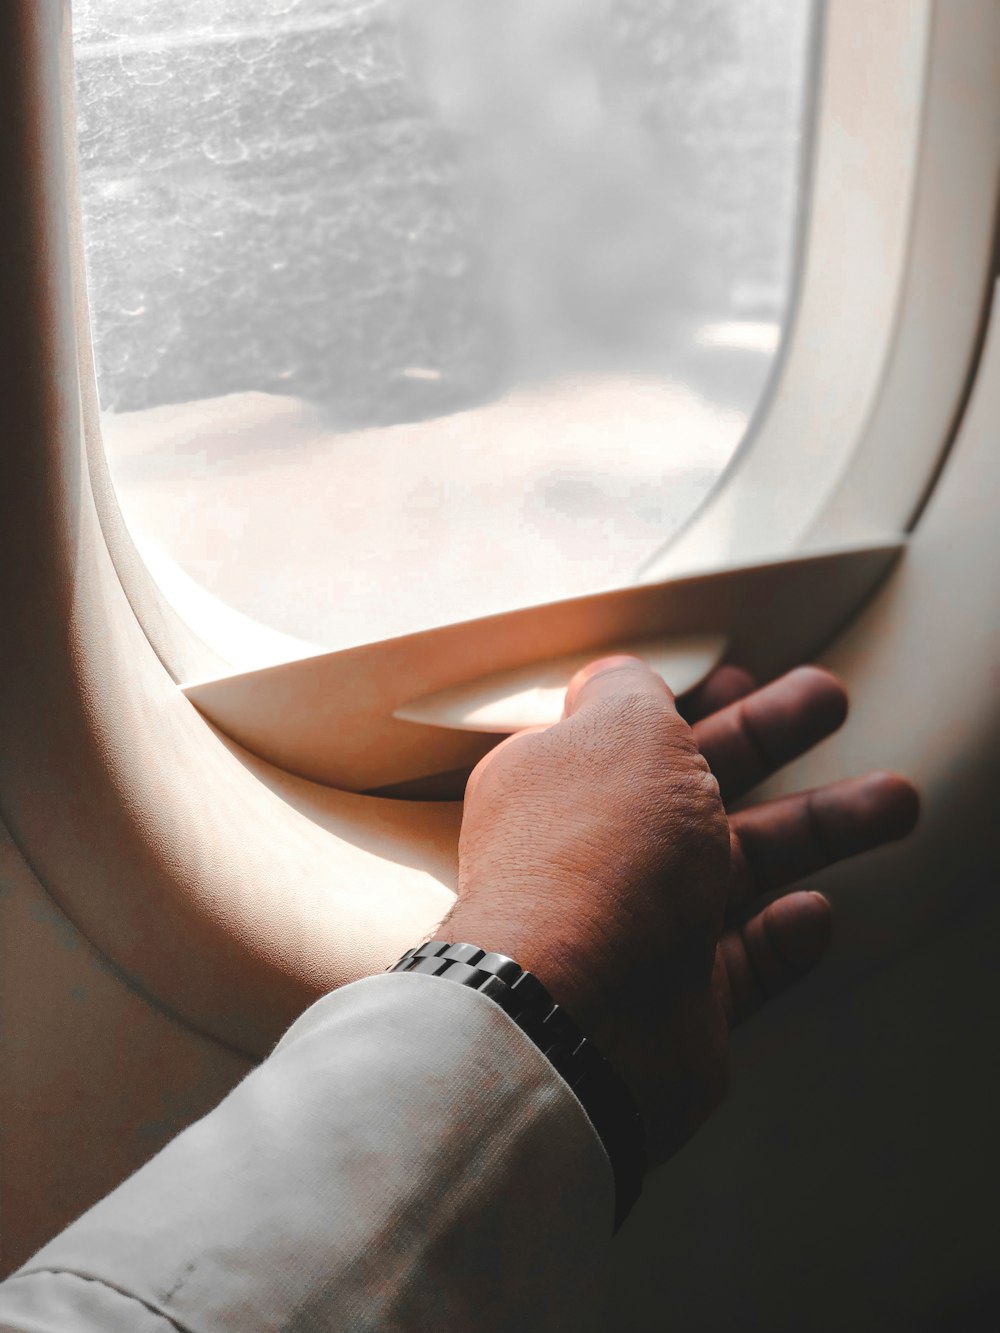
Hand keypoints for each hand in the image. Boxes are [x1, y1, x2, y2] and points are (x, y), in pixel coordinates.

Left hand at [442, 657, 917, 1167]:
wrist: (579, 1018)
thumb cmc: (594, 857)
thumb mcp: (619, 729)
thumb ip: (628, 691)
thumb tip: (618, 674)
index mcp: (566, 779)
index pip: (631, 729)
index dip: (691, 699)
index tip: (746, 677)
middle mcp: (597, 850)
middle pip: (698, 784)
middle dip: (771, 737)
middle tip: (828, 701)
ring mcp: (638, 926)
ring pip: (741, 865)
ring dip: (817, 827)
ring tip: (894, 800)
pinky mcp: (680, 998)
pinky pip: (745, 958)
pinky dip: (783, 936)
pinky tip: (813, 913)